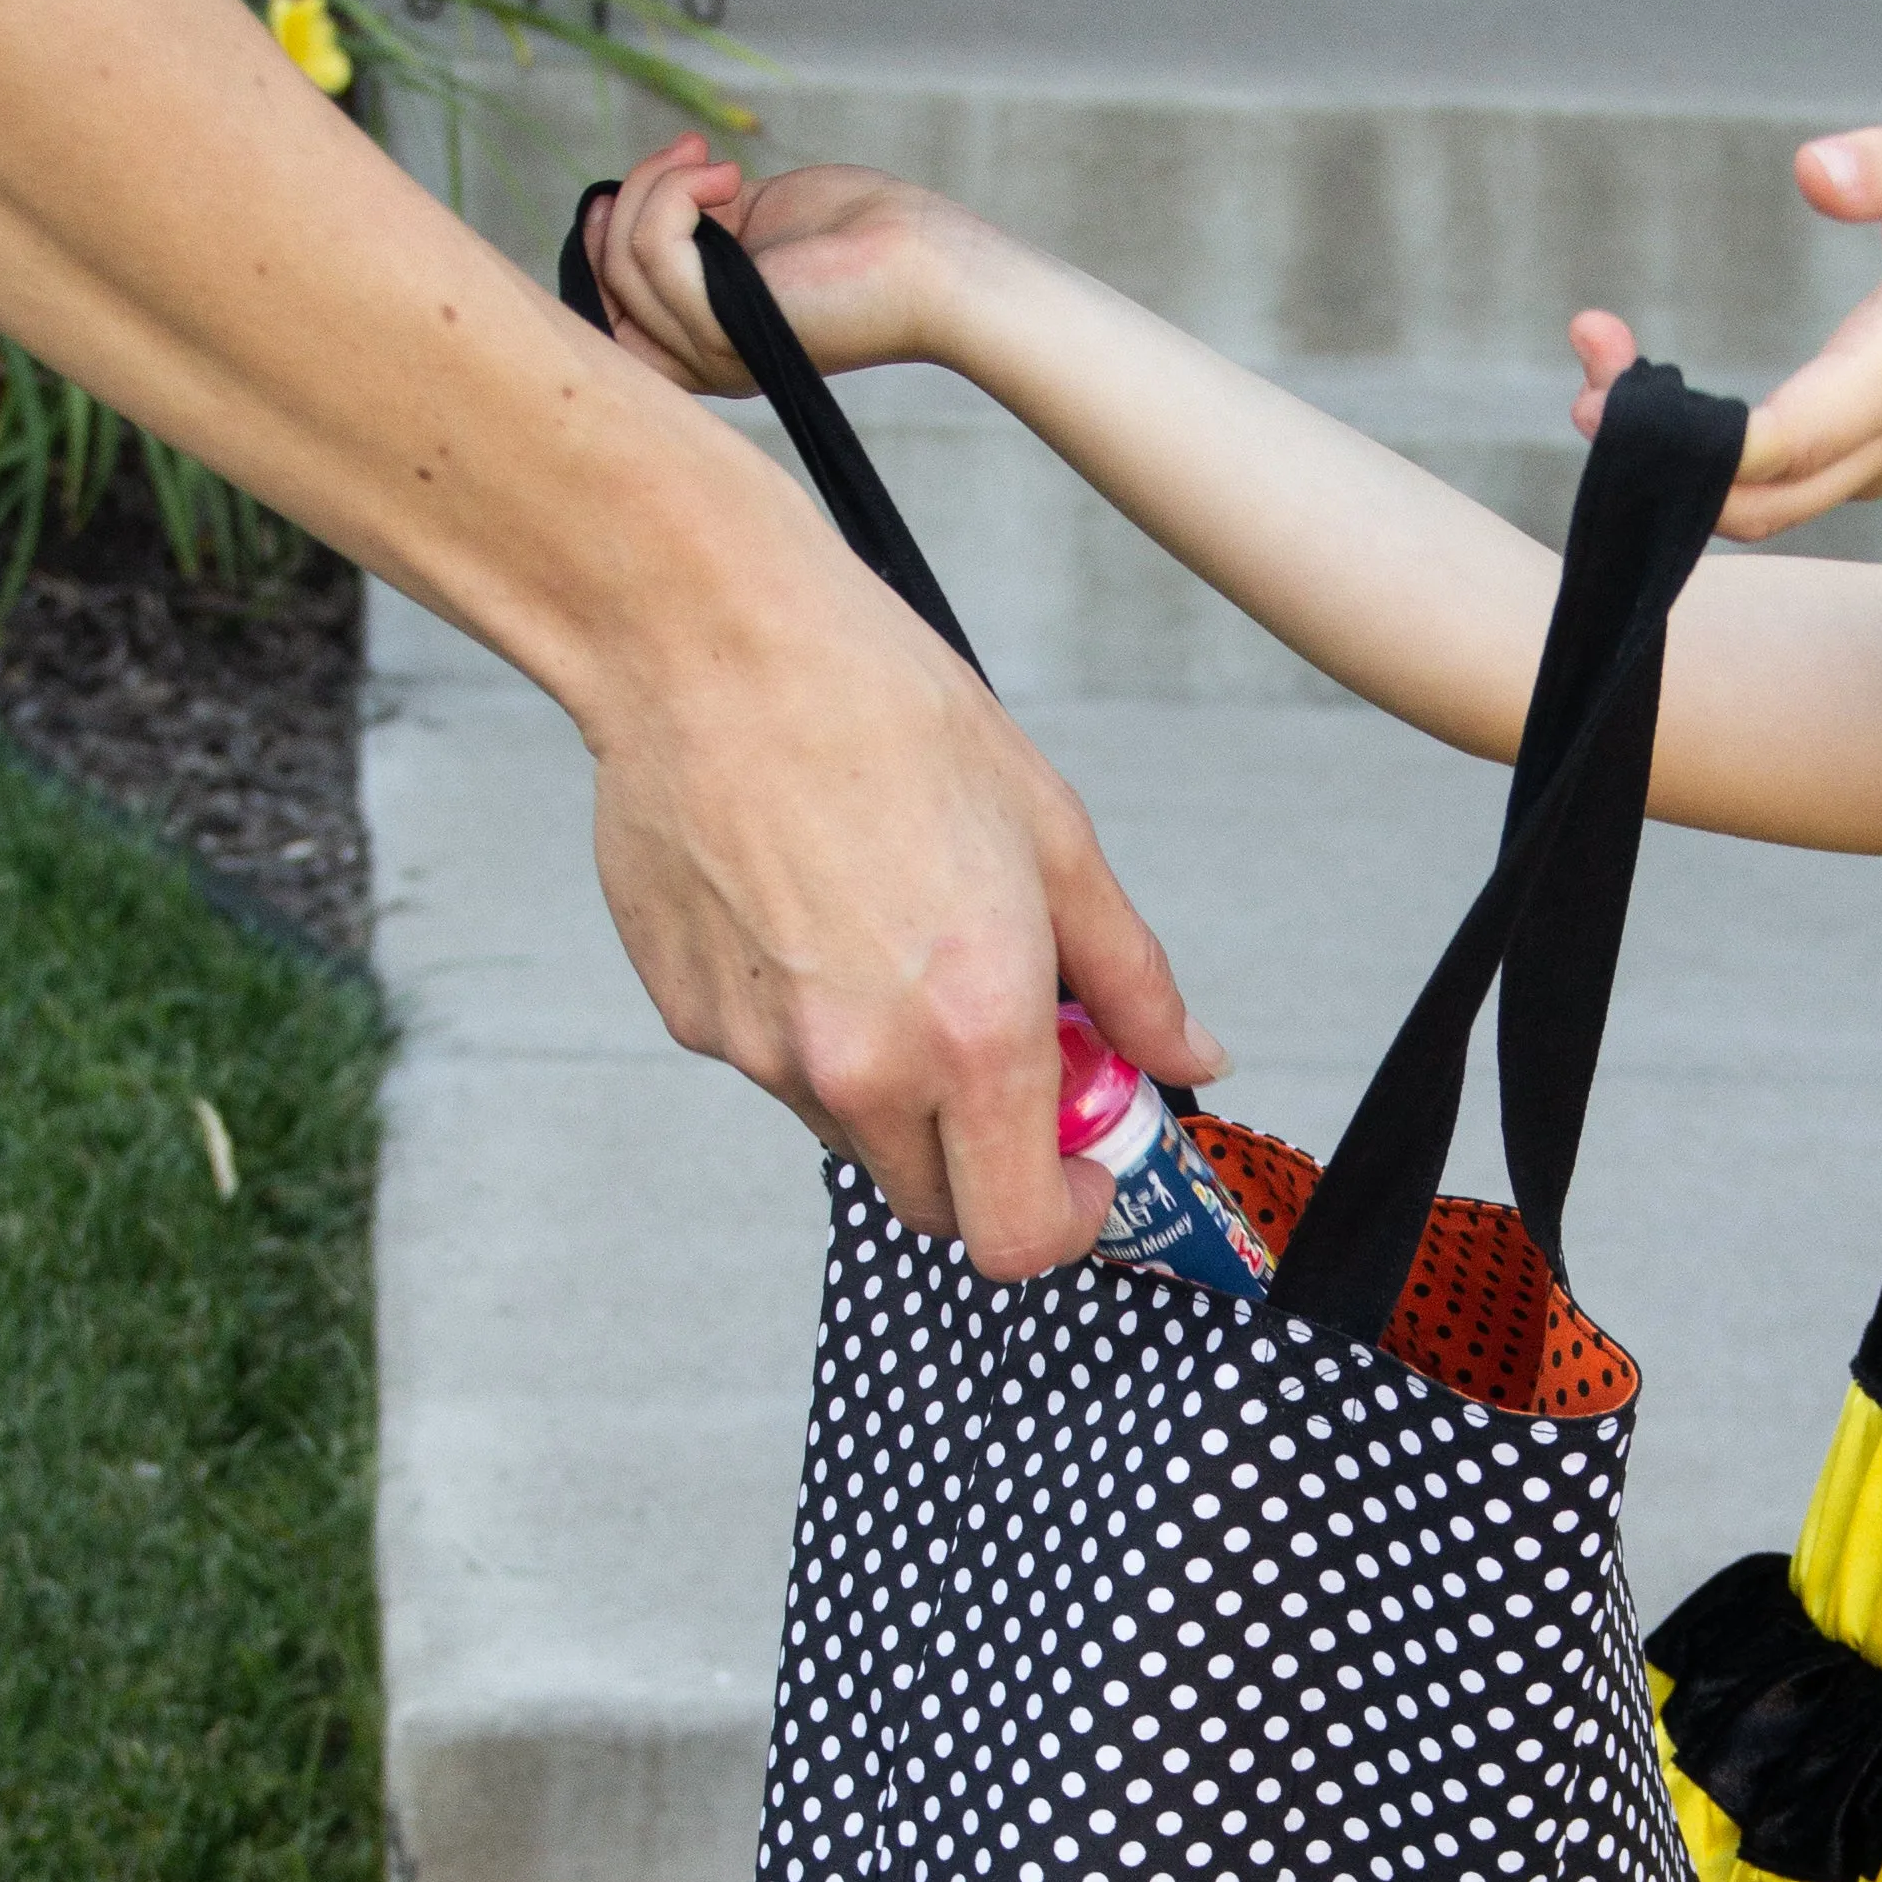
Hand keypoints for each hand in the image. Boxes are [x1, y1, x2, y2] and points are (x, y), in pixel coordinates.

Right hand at [584, 136, 967, 389]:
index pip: (608, 310)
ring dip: (658, 184)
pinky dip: (677, 192)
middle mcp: (701, 360)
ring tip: (715, 161)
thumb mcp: (756, 218)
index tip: (631, 184)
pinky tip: (727, 173)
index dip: (601, 242)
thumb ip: (699, 218)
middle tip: (690, 154)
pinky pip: (654, 251)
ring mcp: (711, 353)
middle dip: (631, 198)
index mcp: (706, 341)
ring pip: (625, 261)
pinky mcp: (726, 330)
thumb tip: (647, 191)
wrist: (926, 259)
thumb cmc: (859, 233)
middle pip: (607, 281)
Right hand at [584, 481, 1227, 1276]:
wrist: (711, 645)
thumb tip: (1188, 1056)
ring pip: (854, 1134)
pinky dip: (813, 1030)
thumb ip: (1131, 980)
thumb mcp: (1056, 841)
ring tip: (898, 947)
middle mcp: (863, 1069)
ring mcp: (765, 1053)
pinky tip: (815, 917)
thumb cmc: (885, 714)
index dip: (1065, 1221)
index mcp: (974, 1034)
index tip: (1081, 1167)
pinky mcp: (694, 1020)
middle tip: (1008, 1055)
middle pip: (935, 1206)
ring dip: (898, 1087)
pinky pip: (775, 1067)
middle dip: (985, 1160)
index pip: (1019, 1236)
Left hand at [1571, 128, 1881, 541]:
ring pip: (1756, 509)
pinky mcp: (1855, 470)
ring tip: (1604, 373)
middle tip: (1589, 383)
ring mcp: (1871, 469)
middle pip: (1756, 501)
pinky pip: (1770, 492)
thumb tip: (1809, 169)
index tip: (1624, 395)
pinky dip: (1705, 460)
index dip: (1707, 444)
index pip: (1793, 441)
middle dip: (1662, 463)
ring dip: (1672, 466)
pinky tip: (1654, 393)